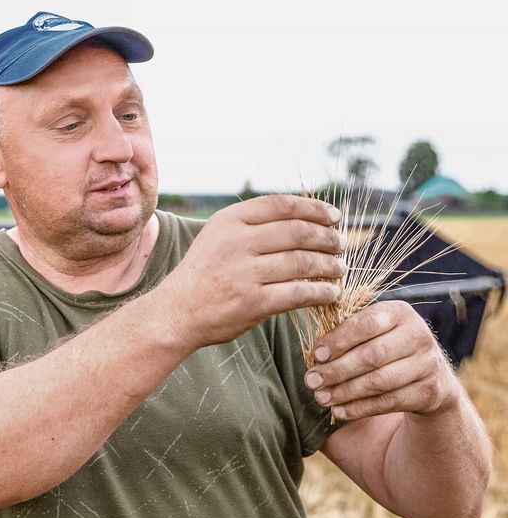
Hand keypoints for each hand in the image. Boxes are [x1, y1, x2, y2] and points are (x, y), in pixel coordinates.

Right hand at [156, 194, 344, 350]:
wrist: (176, 312)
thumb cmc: (203, 275)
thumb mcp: (217, 237)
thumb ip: (251, 226)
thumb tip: (304, 218)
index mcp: (228, 221)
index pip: (281, 205)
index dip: (314, 208)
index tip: (334, 216)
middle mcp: (235, 242)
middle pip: (298, 232)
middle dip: (327, 238)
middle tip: (341, 244)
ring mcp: (244, 272)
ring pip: (303, 262)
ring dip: (330, 265)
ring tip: (339, 268)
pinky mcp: (253, 302)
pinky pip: (300, 293)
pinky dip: (322, 292)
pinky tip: (331, 292)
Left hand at [304, 300, 460, 419]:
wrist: (431, 374)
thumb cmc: (386, 346)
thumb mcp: (372, 332)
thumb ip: (346, 336)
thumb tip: (317, 357)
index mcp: (399, 313)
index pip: (366, 324)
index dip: (339, 340)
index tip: (316, 356)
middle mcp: (418, 335)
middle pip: (372, 355)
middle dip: (337, 370)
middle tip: (311, 381)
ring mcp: (427, 364)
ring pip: (380, 381)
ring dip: (345, 392)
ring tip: (322, 397)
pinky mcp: (429, 391)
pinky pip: (389, 402)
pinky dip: (360, 408)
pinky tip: (339, 411)